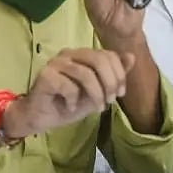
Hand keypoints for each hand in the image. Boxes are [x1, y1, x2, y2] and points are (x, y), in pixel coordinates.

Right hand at [4, 48, 131, 136]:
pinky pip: (68, 86)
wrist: (40, 117)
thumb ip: (113, 75)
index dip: (119, 74)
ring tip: (95, 108)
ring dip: (95, 95)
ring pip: (85, 74)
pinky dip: (73, 100)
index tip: (120, 94)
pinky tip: (70, 107)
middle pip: (98, 60)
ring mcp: (55, 63)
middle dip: (110, 83)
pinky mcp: (45, 75)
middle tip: (109, 101)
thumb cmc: (68, 104)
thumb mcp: (97, 92)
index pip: (107, 54)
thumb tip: (131, 57)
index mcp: (81, 55)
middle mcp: (68, 54)